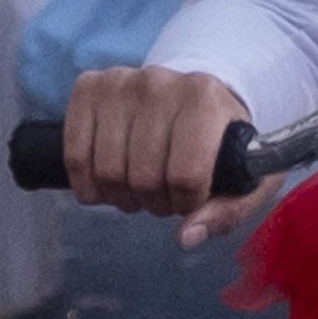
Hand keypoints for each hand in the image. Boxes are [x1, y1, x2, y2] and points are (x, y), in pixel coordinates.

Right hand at [61, 63, 249, 222]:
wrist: (191, 96)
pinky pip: (75, 155)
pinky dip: (87, 184)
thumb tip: (186, 236)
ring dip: (121, 196)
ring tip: (139, 186)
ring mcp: (120, 82)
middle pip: (143, 177)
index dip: (186, 202)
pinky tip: (105, 185)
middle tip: (163, 193)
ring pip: (107, 170)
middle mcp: (160, 82)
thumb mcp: (242, 176)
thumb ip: (226, 211)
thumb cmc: (218, 140)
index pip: (185, 174)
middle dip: (153, 201)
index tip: (191, 197)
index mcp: (204, 98)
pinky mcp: (88, 87)